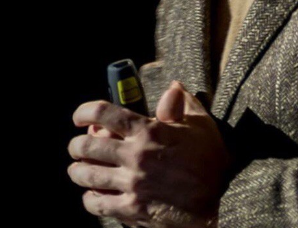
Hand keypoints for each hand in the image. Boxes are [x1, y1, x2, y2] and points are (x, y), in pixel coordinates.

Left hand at [68, 80, 232, 227]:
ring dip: (78, 170)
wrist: (220, 199)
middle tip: (78, 146)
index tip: (80, 116)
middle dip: (77, 144)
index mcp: (149, 131)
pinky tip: (93, 194)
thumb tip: (173, 87)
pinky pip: (96, 204)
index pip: (104, 113)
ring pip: (86, 175)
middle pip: (87, 146)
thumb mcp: (201, 124)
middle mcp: (135, 156)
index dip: (85, 111)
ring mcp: (131, 184)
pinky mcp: (131, 209)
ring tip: (79, 169)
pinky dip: (89, 198)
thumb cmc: (211, 160)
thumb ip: (182, 104)